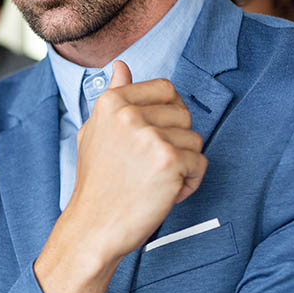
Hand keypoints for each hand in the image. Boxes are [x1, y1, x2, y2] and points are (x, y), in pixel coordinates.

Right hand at [65, 61, 206, 261]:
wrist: (94, 226)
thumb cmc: (97, 182)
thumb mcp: (95, 131)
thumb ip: (113, 96)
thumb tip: (123, 66)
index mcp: (111, 102)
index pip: (165, 89)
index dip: (168, 115)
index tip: (155, 137)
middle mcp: (128, 114)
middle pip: (184, 115)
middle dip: (176, 142)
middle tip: (150, 167)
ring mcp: (149, 136)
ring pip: (194, 140)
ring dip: (184, 164)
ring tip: (156, 181)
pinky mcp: (168, 161)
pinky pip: (199, 164)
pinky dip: (189, 182)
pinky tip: (165, 193)